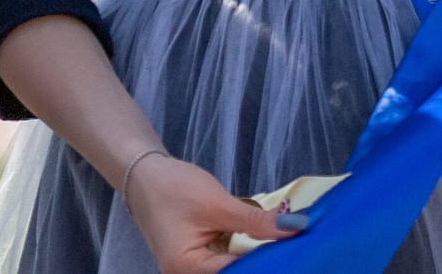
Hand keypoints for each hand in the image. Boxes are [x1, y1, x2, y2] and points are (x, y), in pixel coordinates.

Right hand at [120, 154, 295, 273]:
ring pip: (234, 265)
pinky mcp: (200, 257)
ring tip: (286, 238)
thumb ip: (255, 220)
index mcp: (186, 268)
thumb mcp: (218, 204)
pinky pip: (228, 257)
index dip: (266, 261)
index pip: (235, 272)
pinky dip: (247, 247)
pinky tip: (267, 236)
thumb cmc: (174, 189)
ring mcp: (193, 267)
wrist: (146, 177)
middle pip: (235, 271)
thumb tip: (294, 227)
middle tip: (294, 241)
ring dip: (257, 253)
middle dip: (263, 258)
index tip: (295, 247)